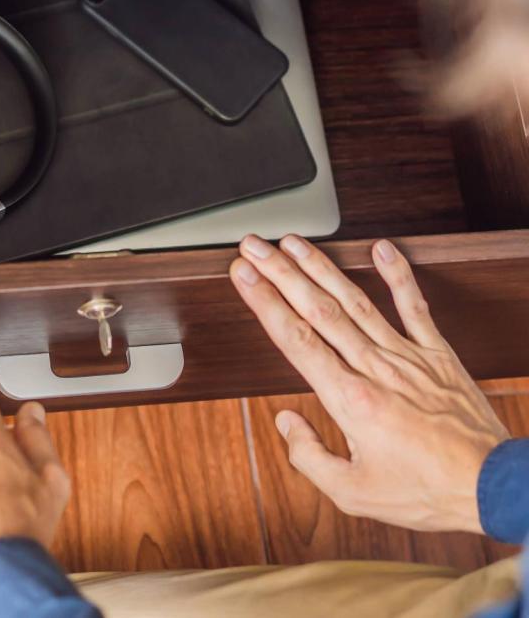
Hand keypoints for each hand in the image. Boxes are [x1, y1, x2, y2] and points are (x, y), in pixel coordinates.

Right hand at [230, 235, 509, 533]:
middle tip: (254, 248)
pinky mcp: (437, 355)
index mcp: (351, 400)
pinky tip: (382, 249)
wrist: (491, 486)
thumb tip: (286, 423)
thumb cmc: (425, 491)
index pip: (297, 339)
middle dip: (280, 273)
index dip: (265, 303)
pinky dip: (399, 275)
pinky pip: (415, 307)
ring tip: (294, 244)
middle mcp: (376, 369)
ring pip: (355, 301)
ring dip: (320, 267)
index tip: (245, 277)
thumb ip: (309, 456)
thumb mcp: (353, 493)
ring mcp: (407, 357)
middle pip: (317, 309)